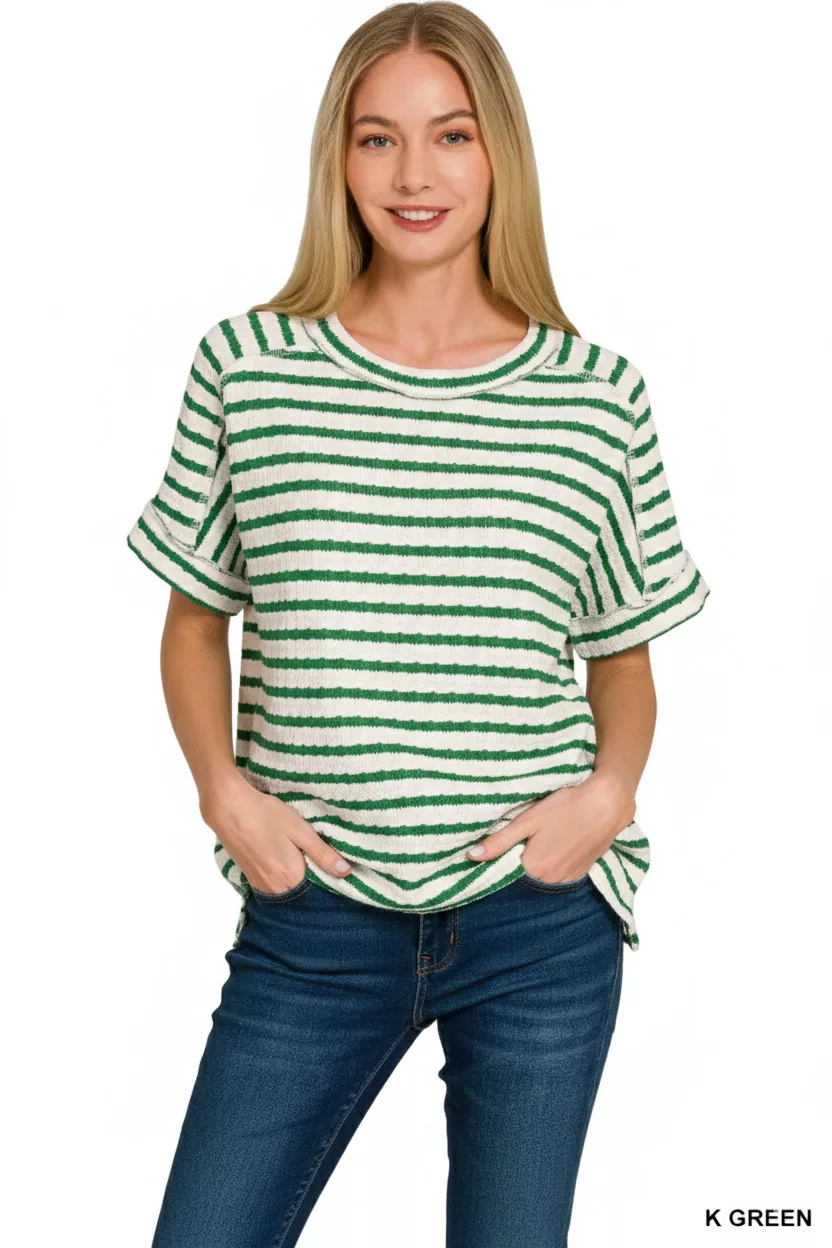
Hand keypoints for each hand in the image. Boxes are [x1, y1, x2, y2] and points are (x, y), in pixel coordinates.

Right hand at [199, 771, 352, 892]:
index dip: (326, 876)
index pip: (318, 889)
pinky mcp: (250, 878)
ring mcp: (260, 885)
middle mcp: (275, 888)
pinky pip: (273, 885)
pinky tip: (281, 856)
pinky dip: (282, 875)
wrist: (228, 809)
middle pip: (302, 891)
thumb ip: (322, 854)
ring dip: (295, 876)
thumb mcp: (300, 830)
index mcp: (291, 878)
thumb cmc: (266, 815)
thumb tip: (345, 872)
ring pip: (287, 889)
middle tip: (311, 854)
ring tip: (296, 853)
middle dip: (311, 877)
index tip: (330, 862)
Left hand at [466, 770, 635, 882]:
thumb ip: (500, 841)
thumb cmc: (566, 806)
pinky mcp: (583, 872)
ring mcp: (569, 878)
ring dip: (543, 858)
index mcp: (533, 868)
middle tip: (533, 831)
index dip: (509, 850)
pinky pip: (561, 871)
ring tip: (550, 833)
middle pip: (528, 870)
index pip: (509, 867)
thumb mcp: (528, 820)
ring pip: (545, 871)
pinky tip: (562, 839)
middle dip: (526, 854)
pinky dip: (558, 859)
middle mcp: (551, 880)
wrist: (607, 803)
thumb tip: (471, 857)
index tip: (514, 836)